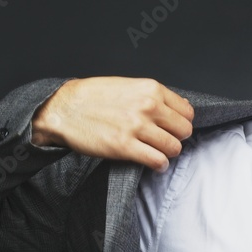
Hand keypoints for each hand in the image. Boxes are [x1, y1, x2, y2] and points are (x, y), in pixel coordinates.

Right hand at [31, 76, 193, 172]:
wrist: (64, 108)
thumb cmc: (93, 97)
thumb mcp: (128, 85)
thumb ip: (154, 95)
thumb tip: (181, 106)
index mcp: (151, 89)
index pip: (187, 112)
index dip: (180, 122)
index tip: (172, 128)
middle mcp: (148, 106)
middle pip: (184, 131)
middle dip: (176, 138)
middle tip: (163, 141)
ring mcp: (137, 127)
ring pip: (174, 147)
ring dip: (167, 153)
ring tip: (156, 152)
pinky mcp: (125, 147)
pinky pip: (158, 161)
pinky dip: (158, 165)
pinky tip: (152, 162)